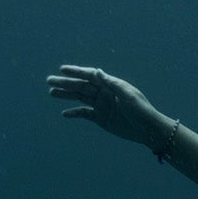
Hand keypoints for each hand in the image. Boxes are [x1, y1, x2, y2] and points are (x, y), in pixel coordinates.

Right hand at [47, 64, 164, 147]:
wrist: (148, 129)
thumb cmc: (140, 109)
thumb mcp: (127, 94)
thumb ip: (111, 83)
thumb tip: (97, 71)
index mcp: (111, 85)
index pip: (90, 76)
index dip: (76, 71)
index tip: (62, 69)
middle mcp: (104, 93)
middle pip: (81, 86)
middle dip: (65, 83)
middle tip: (49, 80)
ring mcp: (101, 106)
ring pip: (80, 98)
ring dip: (66, 95)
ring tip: (51, 93)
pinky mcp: (101, 118)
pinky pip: (84, 114)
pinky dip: (75, 113)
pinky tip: (64, 113)